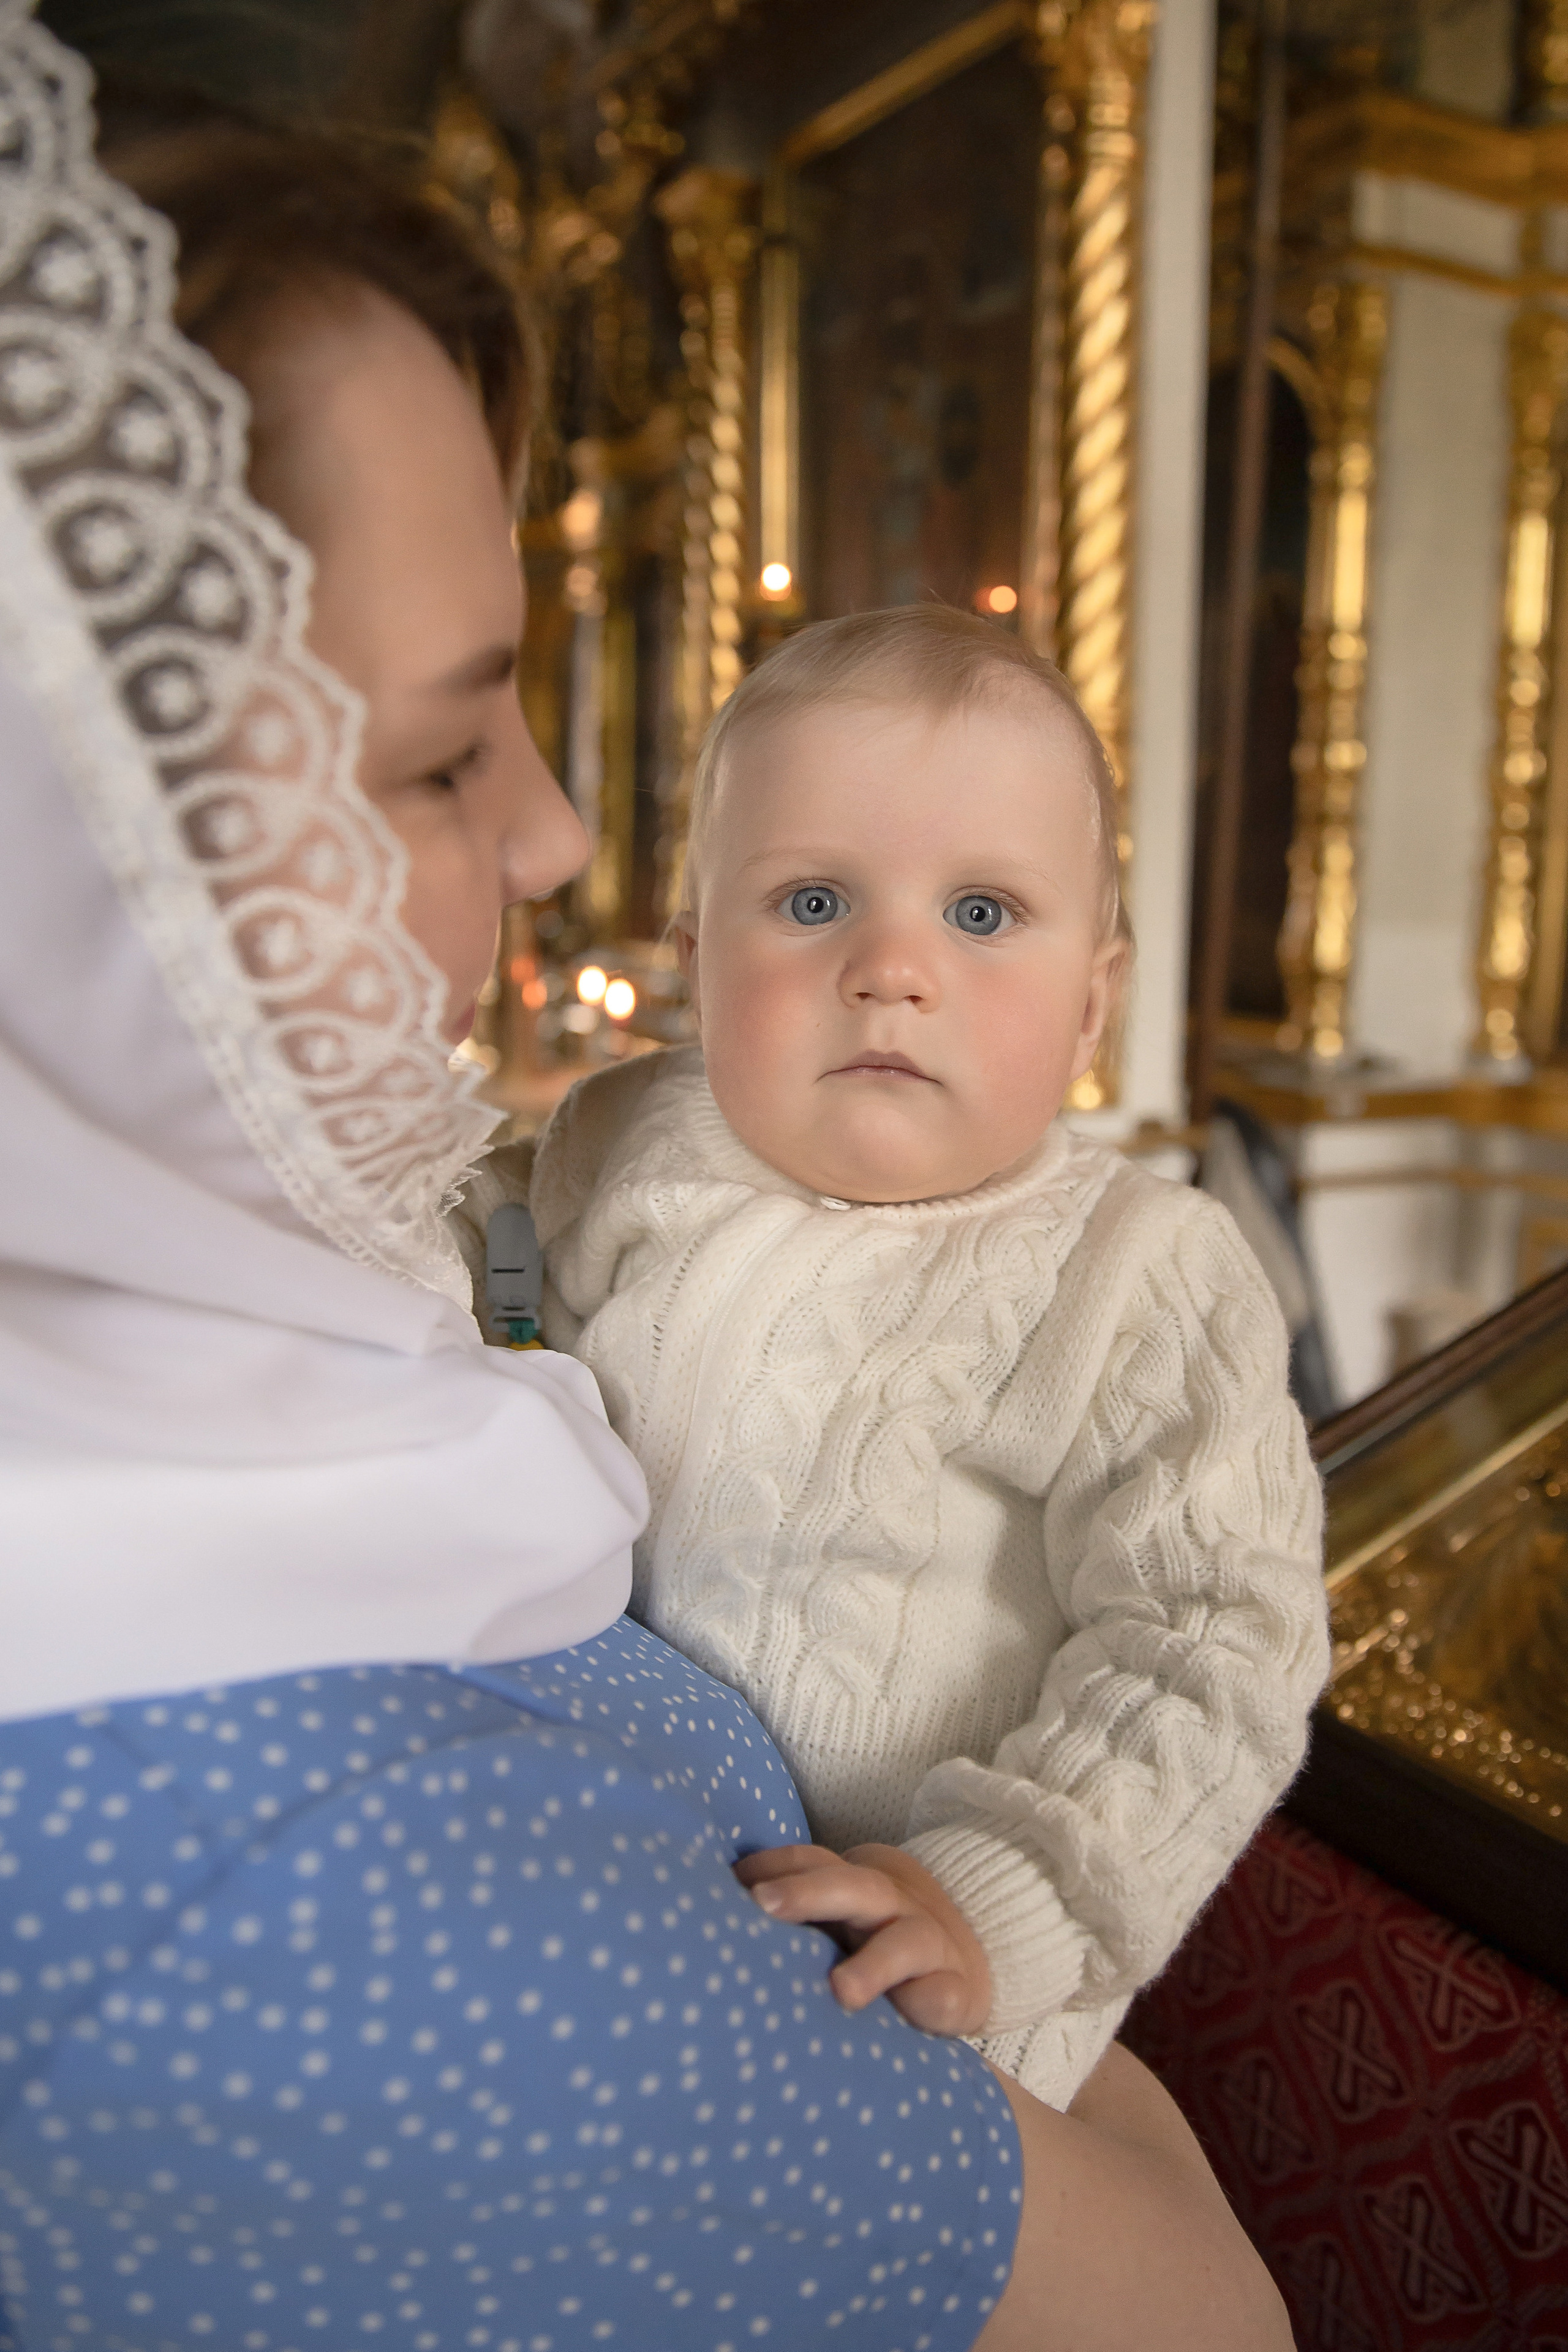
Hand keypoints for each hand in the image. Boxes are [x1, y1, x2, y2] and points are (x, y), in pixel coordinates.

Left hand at [734, 1842, 990, 2035]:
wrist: (956, 1961)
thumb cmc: (868, 1942)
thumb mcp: (830, 1922)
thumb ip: (783, 1920)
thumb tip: (695, 1926)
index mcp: (847, 1887)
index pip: (808, 1862)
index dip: (769, 1865)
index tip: (725, 1881)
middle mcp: (886, 1907)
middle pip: (849, 1886)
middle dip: (806, 1892)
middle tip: (762, 1905)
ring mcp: (926, 1945)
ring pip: (902, 1942)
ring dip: (872, 1964)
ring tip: (842, 1993)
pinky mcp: (954, 1990)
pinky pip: (945, 1993)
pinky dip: (933, 1999)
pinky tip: (921, 2011)